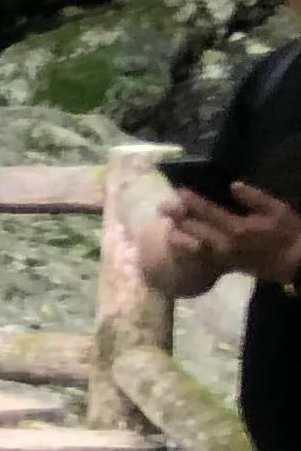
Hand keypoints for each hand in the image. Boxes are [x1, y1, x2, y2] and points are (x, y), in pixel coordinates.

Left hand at [172, 184, 300, 289]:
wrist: (291, 261)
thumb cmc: (286, 232)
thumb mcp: (277, 210)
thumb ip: (255, 197)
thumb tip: (234, 185)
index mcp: (237, 228)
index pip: (208, 212)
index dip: (192, 201)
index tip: (178, 191)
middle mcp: (224, 244)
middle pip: (194, 229)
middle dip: (177, 217)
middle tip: (162, 206)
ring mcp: (221, 257)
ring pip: (192, 245)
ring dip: (178, 233)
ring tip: (166, 223)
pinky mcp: (223, 265)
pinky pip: (199, 257)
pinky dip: (186, 248)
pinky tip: (177, 240)